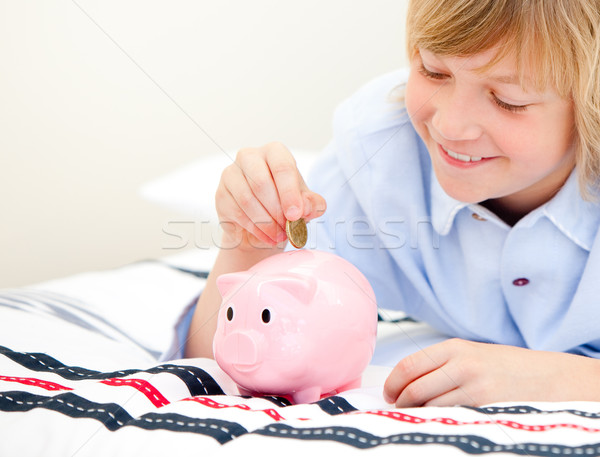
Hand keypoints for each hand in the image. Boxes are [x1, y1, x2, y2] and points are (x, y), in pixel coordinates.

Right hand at [215, 142, 325, 249]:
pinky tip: (266, 236)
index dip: (289, 193)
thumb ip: (312, 204)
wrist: (263, 224)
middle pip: (261, 183)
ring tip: (279, 235)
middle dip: (276, 210)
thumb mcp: (305, 205)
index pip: (282, 167)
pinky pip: (236, 213)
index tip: (296, 215)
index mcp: (274, 152)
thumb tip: (306, 207)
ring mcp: (231, 174)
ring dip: (266, 223)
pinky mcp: (221, 194)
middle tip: (288, 229)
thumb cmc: (286, 206)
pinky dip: (254, 229)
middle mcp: (249, 157)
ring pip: (247, 200)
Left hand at [383, 338, 599, 406]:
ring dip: (418, 415)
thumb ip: (440, 365)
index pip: (409, 366)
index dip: (392, 383)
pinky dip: (438, 421)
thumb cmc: (504, 367)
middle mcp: (462, 365)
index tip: (388, 394)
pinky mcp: (485, 408)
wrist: (548, 378)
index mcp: (454, 348)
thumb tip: (404, 382)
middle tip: (399, 409)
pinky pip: (450, 418)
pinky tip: (438, 421)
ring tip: (419, 416)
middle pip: (414, 389)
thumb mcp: (471, 354)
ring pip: (430, 407)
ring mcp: (474, 388)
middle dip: (401, 403)